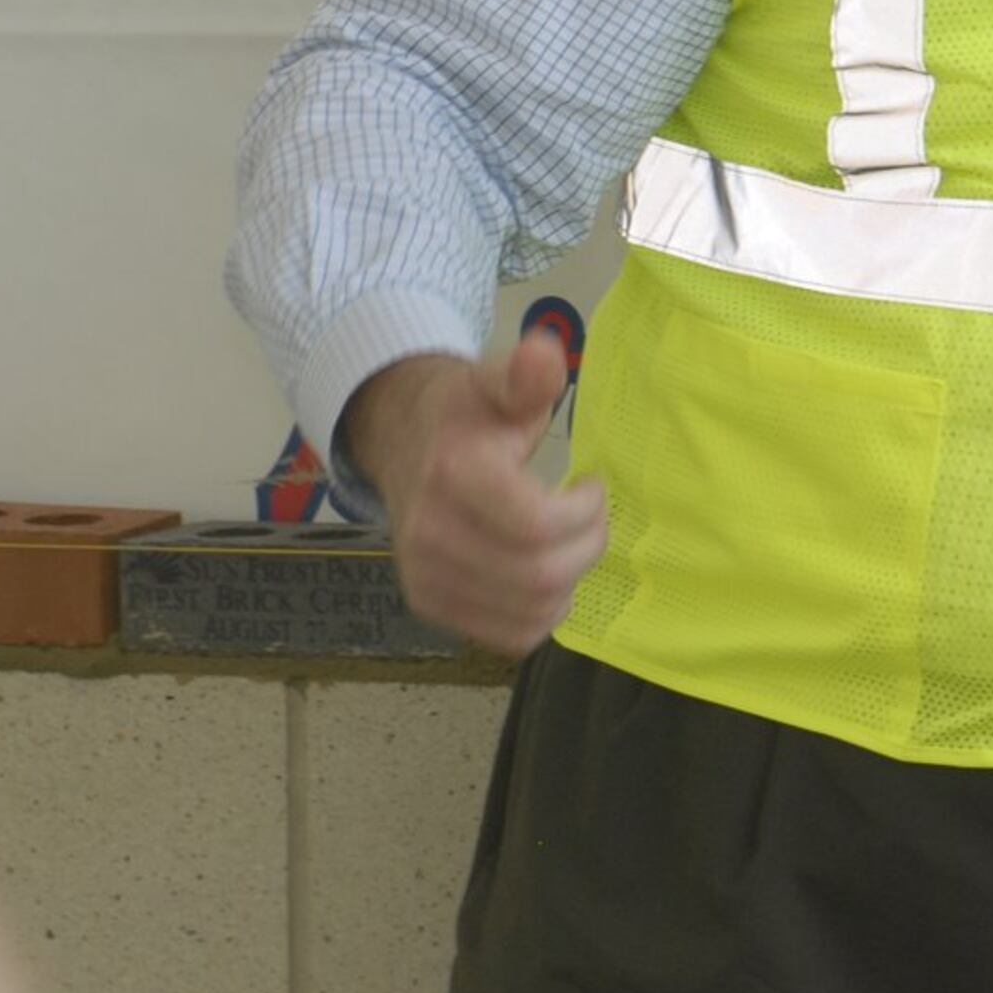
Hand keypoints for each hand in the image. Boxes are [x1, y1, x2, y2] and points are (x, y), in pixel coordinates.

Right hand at [342, 330, 606, 656]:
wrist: (400, 443)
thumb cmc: (464, 414)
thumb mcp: (494, 381)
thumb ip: (524, 375)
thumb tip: (542, 355)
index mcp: (454, 476)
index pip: (537, 525)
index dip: (586, 511)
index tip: (592, 485)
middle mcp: (431, 535)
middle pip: (541, 575)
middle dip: (588, 546)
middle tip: (592, 518)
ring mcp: (426, 578)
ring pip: (531, 612)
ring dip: (569, 581)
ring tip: (568, 542)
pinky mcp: (430, 606)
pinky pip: (509, 636)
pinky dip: (542, 614)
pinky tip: (543, 575)